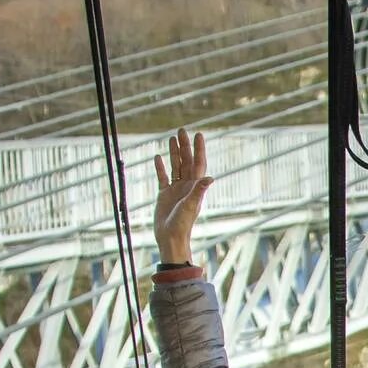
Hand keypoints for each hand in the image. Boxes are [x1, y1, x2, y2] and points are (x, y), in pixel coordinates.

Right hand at [153, 128, 213, 265]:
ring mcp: (175, 189)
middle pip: (186, 161)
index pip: (198, 163)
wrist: (170, 237)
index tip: (198, 135)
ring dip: (174, 153)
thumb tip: (210, 178)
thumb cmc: (182, 224)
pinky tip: (157, 156)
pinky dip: (160, 167)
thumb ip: (199, 191)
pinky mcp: (164, 194)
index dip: (198, 149)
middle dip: (185, 146)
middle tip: (182, 130)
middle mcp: (186, 186)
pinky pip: (163, 177)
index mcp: (195, 187)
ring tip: (172, 138)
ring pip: (175, 166)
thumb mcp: (191, 206)